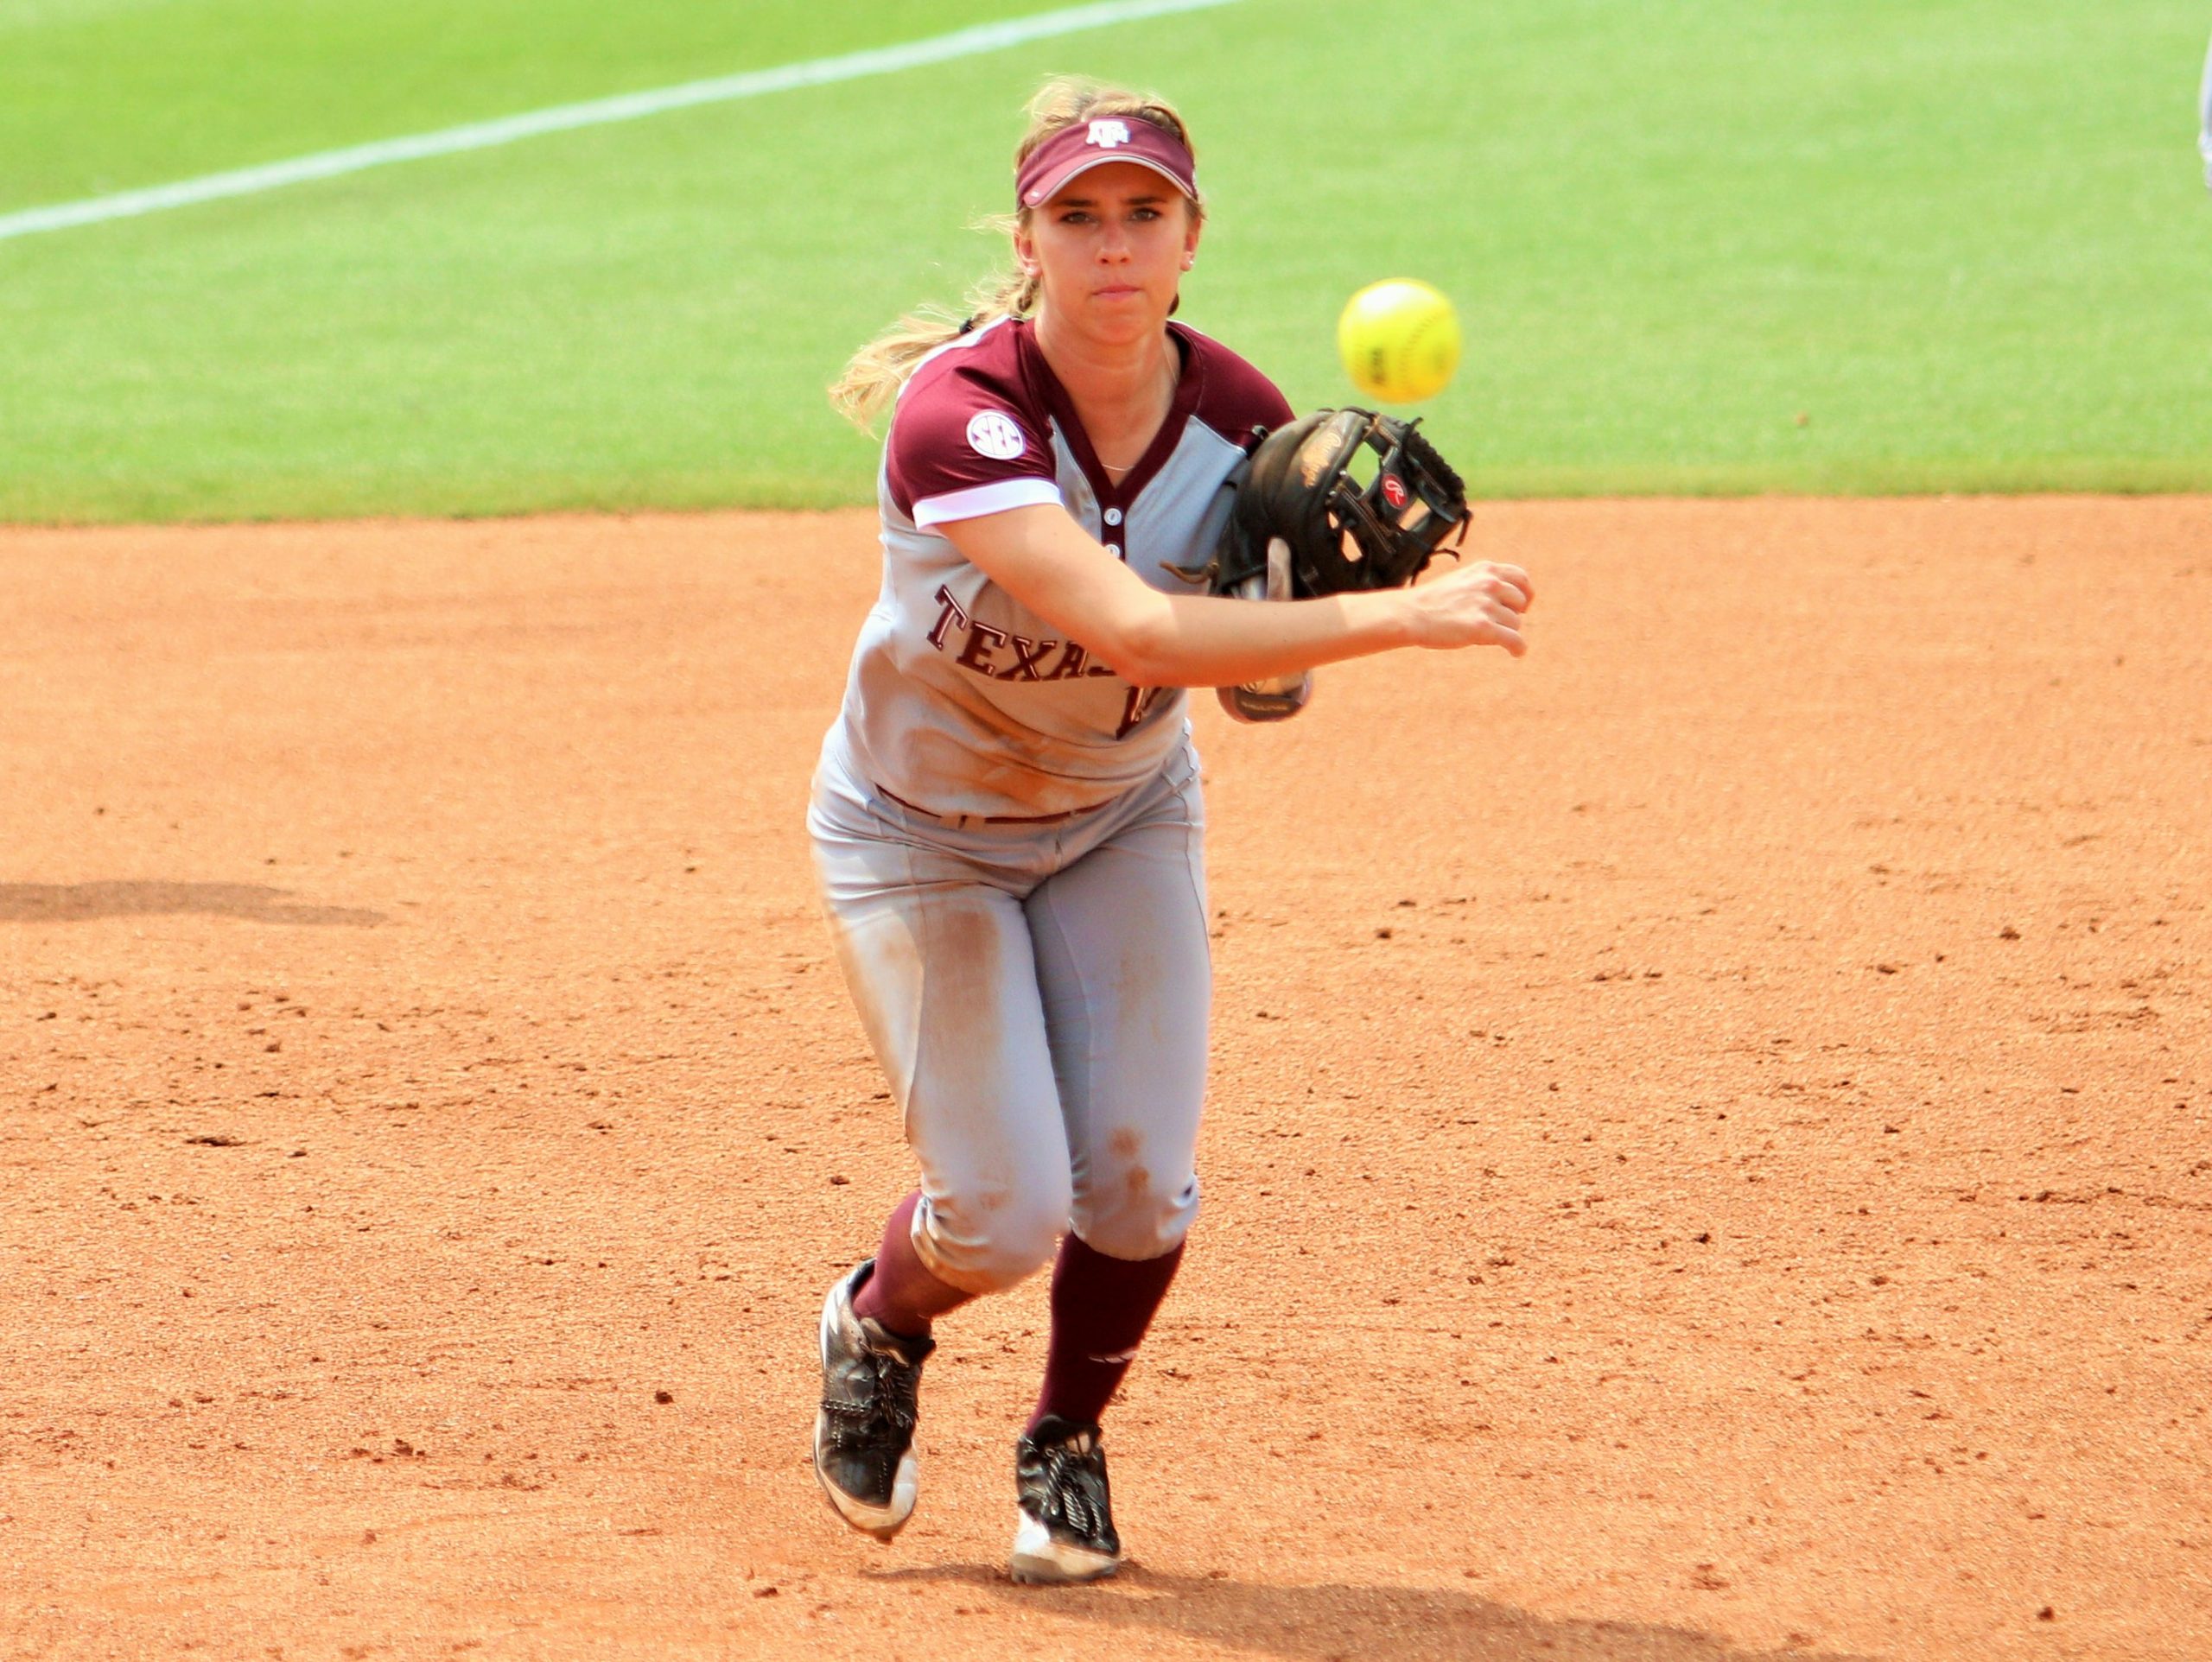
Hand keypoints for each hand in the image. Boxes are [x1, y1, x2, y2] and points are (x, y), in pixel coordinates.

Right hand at [1400, 561, 1534, 655]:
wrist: (1410, 614)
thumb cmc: (1432, 602)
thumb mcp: (1461, 580)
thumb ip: (1484, 584)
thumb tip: (1508, 600)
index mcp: (1485, 569)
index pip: (1521, 578)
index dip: (1524, 594)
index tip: (1521, 607)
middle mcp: (1489, 583)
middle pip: (1520, 603)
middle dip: (1513, 615)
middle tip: (1498, 624)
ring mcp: (1486, 605)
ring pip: (1515, 624)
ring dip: (1505, 632)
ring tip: (1485, 636)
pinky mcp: (1483, 628)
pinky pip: (1514, 640)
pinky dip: (1518, 648)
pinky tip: (1516, 653)